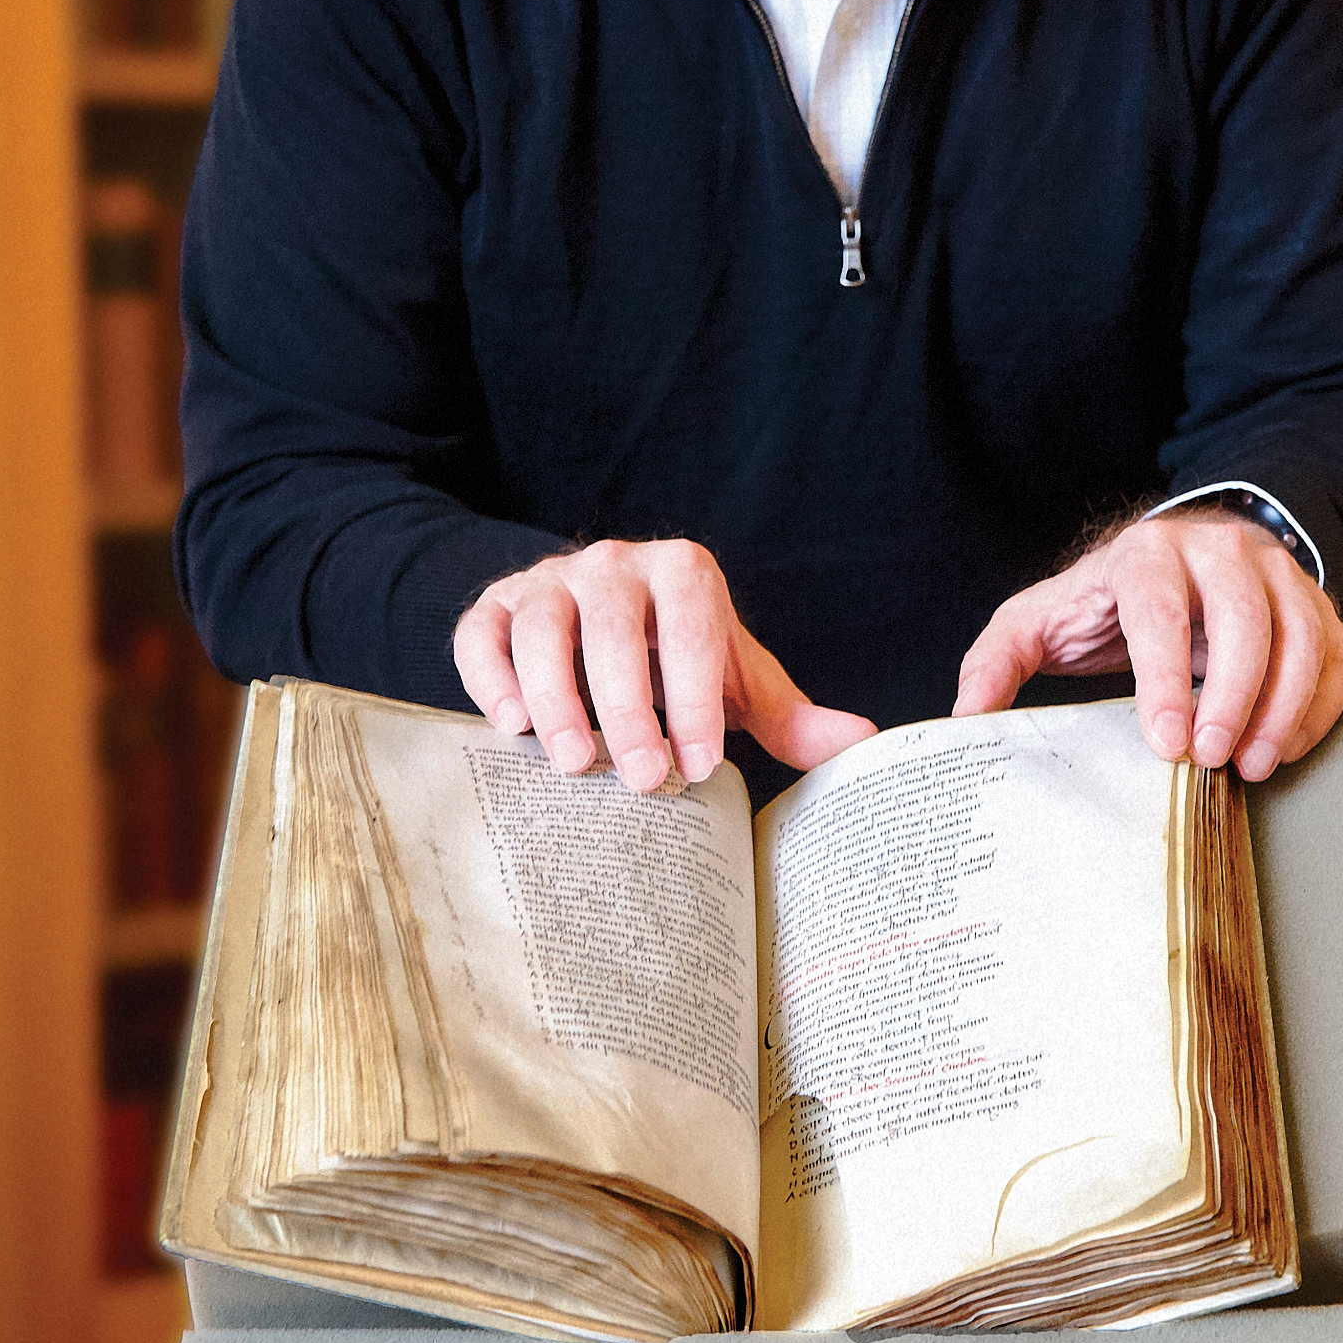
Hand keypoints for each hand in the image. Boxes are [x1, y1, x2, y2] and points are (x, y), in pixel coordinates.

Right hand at [453, 538, 875, 792]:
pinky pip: (481, 633)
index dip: (694, 695)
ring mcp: (548, 580)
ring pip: (543, 626)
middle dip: (626, 706)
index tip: (697, 768)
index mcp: (682, 572)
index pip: (690, 624)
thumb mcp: (734, 679)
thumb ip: (789, 713)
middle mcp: (613, 564)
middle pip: (614, 626)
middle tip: (639, 779)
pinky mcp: (494, 606)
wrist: (600, 617)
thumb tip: (861, 741)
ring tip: (572, 765)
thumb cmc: (676, 656)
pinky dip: (490, 677)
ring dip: (555, 696)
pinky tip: (510, 726)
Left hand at [953, 508, 1342, 779]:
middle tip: (1212, 759)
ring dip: (1284, 706)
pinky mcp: (1315, 603)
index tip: (1164, 739)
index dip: (1163, 676)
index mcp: (1146, 553)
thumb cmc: (1106, 603)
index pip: (1159, 608)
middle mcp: (1219, 551)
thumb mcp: (1043, 619)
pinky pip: (1338, 652)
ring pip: (1301, 633)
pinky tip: (1283, 747)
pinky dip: (1320, 706)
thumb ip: (999, 658)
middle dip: (1233, 693)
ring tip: (1252, 765)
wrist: (1179, 557)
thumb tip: (965, 715)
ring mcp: (1276, 573)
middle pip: (1243, 615)